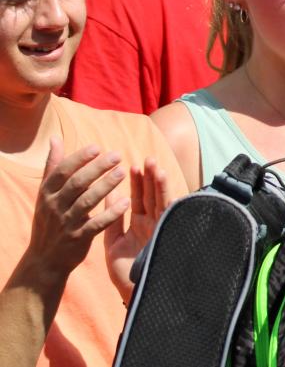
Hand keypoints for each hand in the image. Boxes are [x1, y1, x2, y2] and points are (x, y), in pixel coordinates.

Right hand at [24, 140, 128, 287]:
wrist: (44, 259)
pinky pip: (96, 223)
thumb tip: (55, 138)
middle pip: (77, 183)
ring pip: (87, 201)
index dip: (80, 158)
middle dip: (97, 168)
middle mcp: (54, 206)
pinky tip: (126, 202)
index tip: (98, 147)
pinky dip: (111, 213)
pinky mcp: (78, 238)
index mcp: (47, 193)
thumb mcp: (46, 194)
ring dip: (106, 186)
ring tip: (123, 173)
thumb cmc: (49, 220)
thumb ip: (53, 166)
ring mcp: (66, 223)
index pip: (62, 171)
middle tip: (117, 156)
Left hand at [105, 158, 171, 300]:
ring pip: (160, 200)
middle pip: (151, 196)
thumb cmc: (125, 274)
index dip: (137, 183)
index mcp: (139, 225)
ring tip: (155, 166)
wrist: (136, 294)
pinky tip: (164, 182)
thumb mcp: (113, 244)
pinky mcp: (166, 232)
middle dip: (149, 178)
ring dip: (158, 183)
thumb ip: (112, 221)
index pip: (138, 199)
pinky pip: (168, 211)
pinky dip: (166, 195)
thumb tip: (110, 197)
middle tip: (147, 159)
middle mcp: (152, 223)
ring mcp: (160, 228)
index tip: (133, 166)